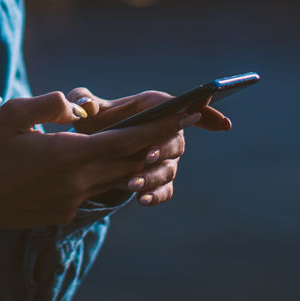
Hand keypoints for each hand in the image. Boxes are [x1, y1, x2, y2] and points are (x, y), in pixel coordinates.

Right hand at [0, 91, 195, 243]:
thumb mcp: (11, 115)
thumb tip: (78, 105)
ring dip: (138, 161)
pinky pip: (97, 190)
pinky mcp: (65, 212)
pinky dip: (111, 175)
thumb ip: (49, 104)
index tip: (184, 114)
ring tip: (155, 142)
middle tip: (182, 124)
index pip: (127, 140)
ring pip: (119, 179)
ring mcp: (72, 200)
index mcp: (66, 154)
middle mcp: (76, 181)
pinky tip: (109, 162)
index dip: (159, 127)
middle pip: (132, 162)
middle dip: (158, 143)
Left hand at [66, 86, 230, 207]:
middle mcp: (166, 131)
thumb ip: (82, 101)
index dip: (204, 112)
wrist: (89, 152)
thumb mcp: (84, 109)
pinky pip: (165, 189)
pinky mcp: (159, 180)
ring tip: (131, 184)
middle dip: (162, 148)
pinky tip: (140, 199)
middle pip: (176, 140)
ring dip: (153, 176)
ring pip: (169, 168)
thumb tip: (86, 107)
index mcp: (153, 107)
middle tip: (145, 157)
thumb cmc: (93, 122)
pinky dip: (155, 194)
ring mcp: (165, 158)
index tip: (217, 121)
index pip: (182, 106)